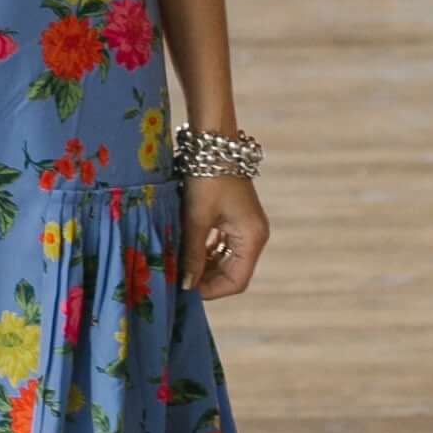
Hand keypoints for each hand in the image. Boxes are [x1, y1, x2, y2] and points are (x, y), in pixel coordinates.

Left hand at [183, 169, 266, 295]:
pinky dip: (206, 252)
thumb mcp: (197, 218)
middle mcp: (254, 235)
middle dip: (206, 279)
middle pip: (232, 272)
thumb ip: (193, 254)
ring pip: (226, 260)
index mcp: (252, 237)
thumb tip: (186, 286)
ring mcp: (246, 227)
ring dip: (204, 266)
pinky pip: (223, 245)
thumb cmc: (207, 178)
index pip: (236, 281)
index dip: (211, 290)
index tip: (186, 291)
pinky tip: (187, 252)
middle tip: (178, 281)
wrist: (213, 141)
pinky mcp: (235, 218)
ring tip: (179, 268)